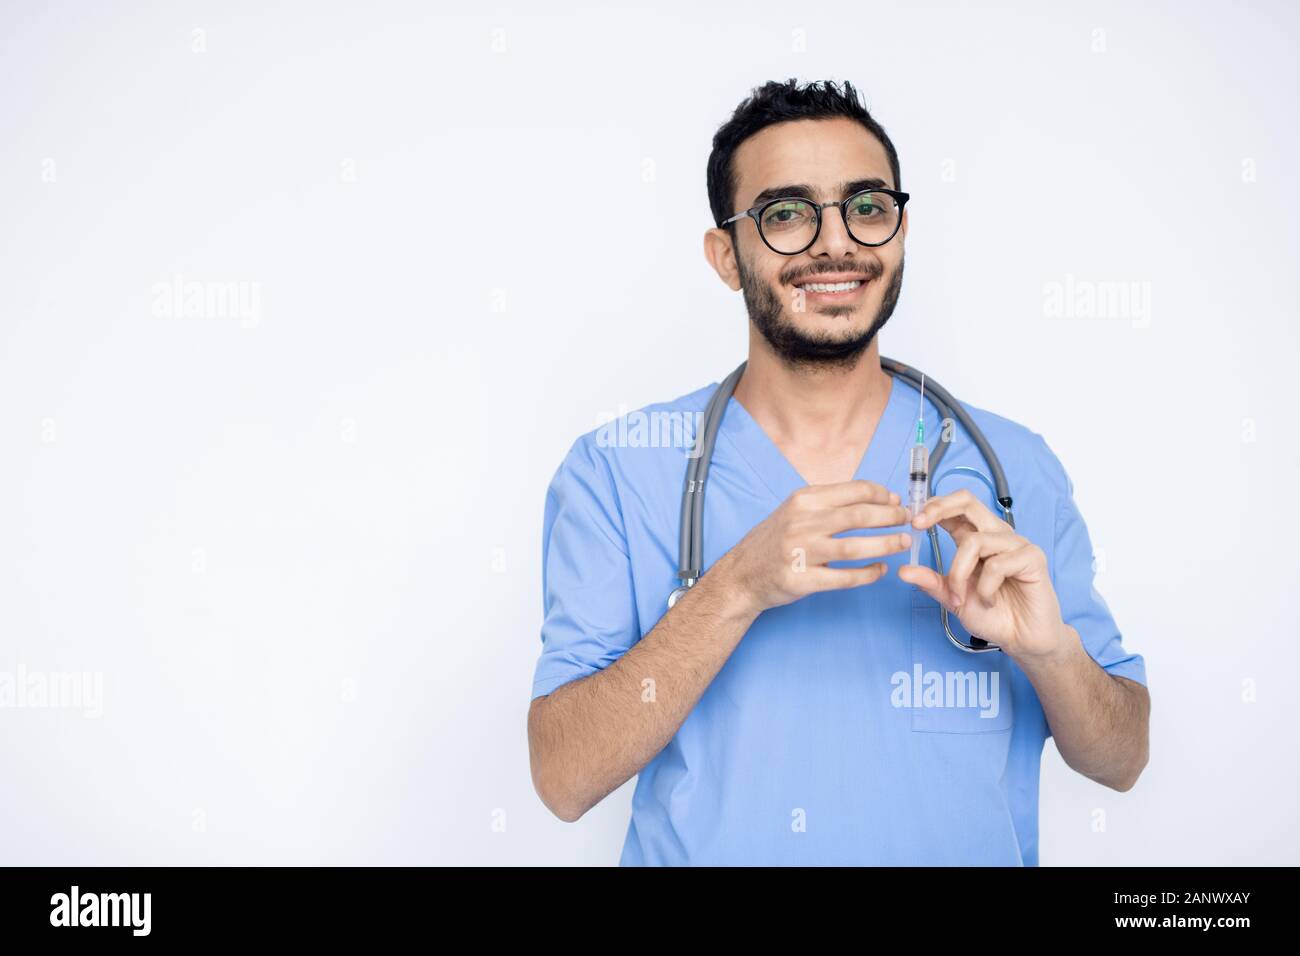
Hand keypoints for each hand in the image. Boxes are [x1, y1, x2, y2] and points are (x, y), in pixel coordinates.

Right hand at [721, 480, 911, 615]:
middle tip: (907, 521)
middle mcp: (802, 523)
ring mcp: (801, 552)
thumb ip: (829, 503)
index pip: (853, 490)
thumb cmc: (774, 541)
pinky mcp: (803, 580)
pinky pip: (844, 578)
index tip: (896, 501)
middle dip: (890, 517)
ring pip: (854, 547)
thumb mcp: (795, 511)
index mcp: (803, 500)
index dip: (881, 495)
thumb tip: (877, 498)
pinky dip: (867, 574)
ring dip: (885, 544)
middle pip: (858, 516)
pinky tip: (880, 570)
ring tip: (903, 543)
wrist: (742, 574)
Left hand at [896, 489, 1067, 660]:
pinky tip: (989, 601)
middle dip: (939, 508)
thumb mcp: (952, 599)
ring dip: (959, 574)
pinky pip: (997, 565)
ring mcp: (1015, 544)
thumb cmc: (992, 615)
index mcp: (976, 538)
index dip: (932, 506)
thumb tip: (903, 571)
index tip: (912, 520)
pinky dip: (985, 588)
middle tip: (919, 524)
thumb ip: (931, 583)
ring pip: (975, 542)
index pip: (955, 508)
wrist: (1021, 638)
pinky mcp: (1032, 557)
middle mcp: (995, 535)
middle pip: (967, 501)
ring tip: (961, 598)